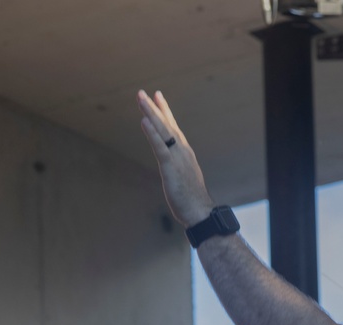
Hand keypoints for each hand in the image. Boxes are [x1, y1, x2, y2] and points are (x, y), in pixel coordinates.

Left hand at [137, 89, 216, 228]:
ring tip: (141, 98)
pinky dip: (152, 133)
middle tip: (142, 93)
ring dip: (151, 113)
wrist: (201, 212)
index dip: (165, 111)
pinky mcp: (171, 168)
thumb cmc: (193, 200)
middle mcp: (182, 151)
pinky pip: (160, 147)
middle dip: (154, 107)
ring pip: (162, 130)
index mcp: (184, 153)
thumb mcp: (184, 179)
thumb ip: (178, 168)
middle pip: (166, 124)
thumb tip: (173, 168)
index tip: (157, 96)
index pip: (173, 128)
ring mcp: (177, 158)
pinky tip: (144, 121)